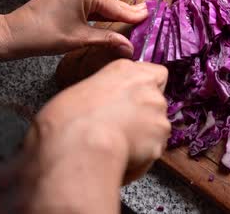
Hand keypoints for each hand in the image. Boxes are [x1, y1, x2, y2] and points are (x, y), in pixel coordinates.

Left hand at [2, 0, 147, 58]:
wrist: (15, 33)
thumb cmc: (44, 35)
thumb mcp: (81, 39)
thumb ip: (108, 39)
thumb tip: (129, 48)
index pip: (115, 6)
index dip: (133, 15)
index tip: (149, 15)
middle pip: (108, 2)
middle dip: (124, 14)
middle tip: (145, 16)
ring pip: (98, 2)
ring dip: (111, 13)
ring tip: (132, 19)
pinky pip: (88, 0)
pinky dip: (97, 11)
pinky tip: (110, 17)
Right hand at [20, 59, 169, 212]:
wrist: (81, 142)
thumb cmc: (69, 117)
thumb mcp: (81, 92)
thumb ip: (104, 94)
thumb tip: (104, 107)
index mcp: (125, 70)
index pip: (157, 73)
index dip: (149, 87)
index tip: (135, 99)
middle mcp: (148, 89)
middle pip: (157, 102)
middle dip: (144, 115)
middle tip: (121, 128)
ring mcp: (158, 115)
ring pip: (157, 128)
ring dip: (144, 136)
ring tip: (118, 146)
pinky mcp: (160, 141)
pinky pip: (153, 151)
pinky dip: (142, 157)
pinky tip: (121, 158)